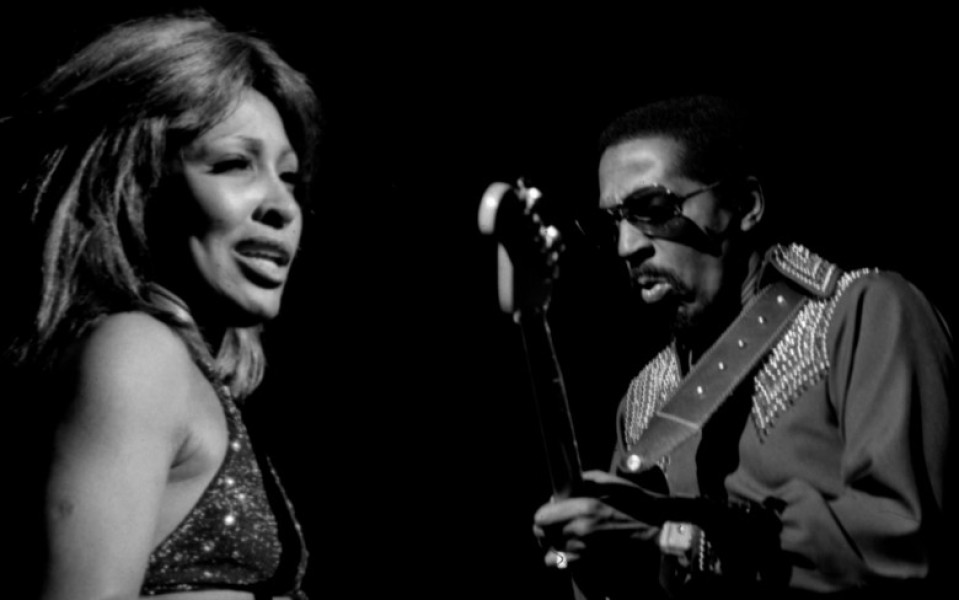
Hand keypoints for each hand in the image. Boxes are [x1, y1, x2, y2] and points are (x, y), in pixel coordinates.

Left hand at [533, 470, 661, 568]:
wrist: (656, 529)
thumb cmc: (635, 502)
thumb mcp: (607, 481)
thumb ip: (579, 483)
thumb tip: (560, 491)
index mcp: (584, 508)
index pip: (542, 516)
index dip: (544, 514)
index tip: (550, 511)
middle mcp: (581, 531)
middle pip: (542, 534)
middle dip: (546, 528)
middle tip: (556, 523)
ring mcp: (585, 550)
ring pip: (551, 549)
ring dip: (554, 542)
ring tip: (566, 535)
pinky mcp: (591, 563)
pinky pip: (562, 563)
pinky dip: (562, 557)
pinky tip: (571, 549)